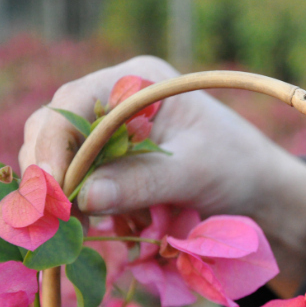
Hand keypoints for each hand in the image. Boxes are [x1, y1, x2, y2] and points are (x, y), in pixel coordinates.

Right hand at [19, 55, 305, 297]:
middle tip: (53, 214)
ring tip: (70, 223)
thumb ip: (140, 180)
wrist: (254, 185)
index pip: (73, 103)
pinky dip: (82, 200)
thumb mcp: (193, 170)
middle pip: (58, 127)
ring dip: (64, 189)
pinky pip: (85, 176)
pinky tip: (88, 220)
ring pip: (67, 155)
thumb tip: (83, 196)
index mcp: (138, 83)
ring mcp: (115, 131)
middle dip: (52, 170)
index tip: (52, 190)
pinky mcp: (118, 159)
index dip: (53, 144)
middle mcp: (118, 100)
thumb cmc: (235, 166)